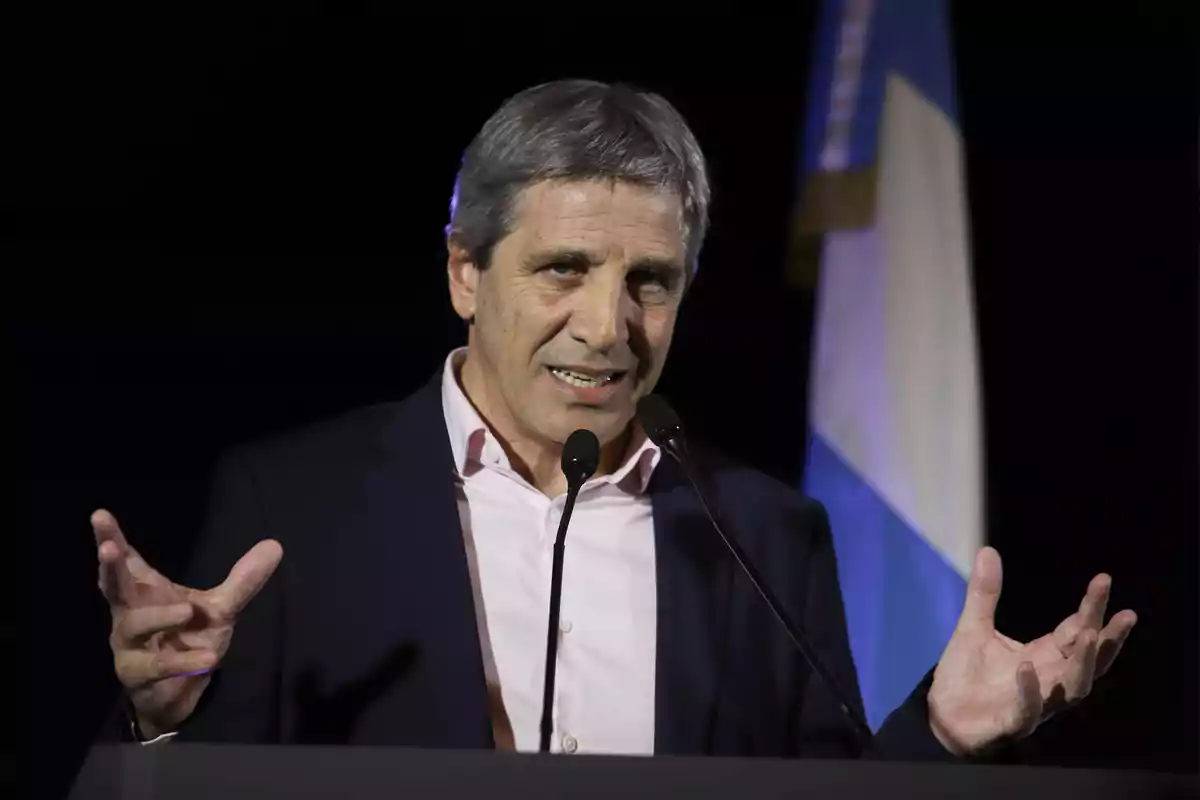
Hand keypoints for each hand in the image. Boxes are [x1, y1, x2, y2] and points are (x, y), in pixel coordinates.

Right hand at [93, 509, 282, 738]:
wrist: (179, 693)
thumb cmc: (189, 639)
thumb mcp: (221, 608)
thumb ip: (244, 579)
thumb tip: (275, 545)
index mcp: (145, 592)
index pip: (127, 561)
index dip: (111, 537)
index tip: (100, 514)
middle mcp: (130, 615)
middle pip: (113, 586)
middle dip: (110, 566)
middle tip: (110, 548)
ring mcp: (129, 646)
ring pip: (134, 625)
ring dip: (159, 616)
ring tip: (187, 611)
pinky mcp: (139, 676)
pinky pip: (158, 666)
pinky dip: (184, 661)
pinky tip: (208, 659)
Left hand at [927, 547, 1136, 755]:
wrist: (941, 715)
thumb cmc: (965, 673)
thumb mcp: (973, 626)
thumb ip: (984, 593)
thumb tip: (987, 550)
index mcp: (1043, 656)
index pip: (1075, 630)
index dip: (1092, 609)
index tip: (1104, 580)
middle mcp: (1048, 679)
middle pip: (1088, 660)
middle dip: (1107, 638)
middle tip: (1124, 615)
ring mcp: (1035, 703)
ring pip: (1073, 688)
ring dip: (1081, 663)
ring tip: (1086, 634)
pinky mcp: (1012, 722)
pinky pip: (1029, 710)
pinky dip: (1031, 691)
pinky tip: (1027, 668)